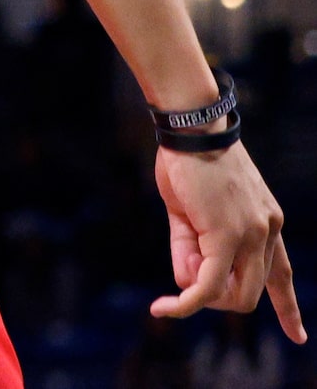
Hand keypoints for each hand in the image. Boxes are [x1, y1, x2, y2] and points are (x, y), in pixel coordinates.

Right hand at [153, 141, 302, 338]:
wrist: (191, 127)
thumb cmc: (187, 162)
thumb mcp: (191, 210)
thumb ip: (191, 247)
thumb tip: (188, 284)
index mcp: (268, 223)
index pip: (284, 275)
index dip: (289, 310)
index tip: (299, 336)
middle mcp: (268, 232)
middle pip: (251, 293)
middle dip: (217, 298)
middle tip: (186, 282)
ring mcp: (251, 235)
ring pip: (234, 295)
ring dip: (202, 298)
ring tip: (176, 276)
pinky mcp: (225, 236)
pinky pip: (207, 284)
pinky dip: (186, 303)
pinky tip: (165, 307)